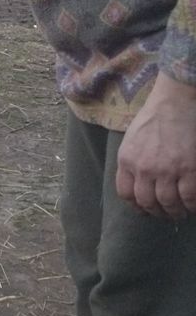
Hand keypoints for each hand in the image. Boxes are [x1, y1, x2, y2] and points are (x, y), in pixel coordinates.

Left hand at [116, 72, 195, 219]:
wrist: (176, 102)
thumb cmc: (154, 117)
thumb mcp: (131, 140)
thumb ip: (132, 161)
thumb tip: (139, 182)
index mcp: (127, 161)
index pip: (126, 194)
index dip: (136, 206)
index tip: (145, 209)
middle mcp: (144, 169)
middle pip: (147, 202)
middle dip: (157, 212)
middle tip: (166, 214)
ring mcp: (167, 170)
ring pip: (169, 203)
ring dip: (175, 211)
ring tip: (180, 212)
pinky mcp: (189, 169)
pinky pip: (190, 197)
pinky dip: (192, 205)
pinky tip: (193, 206)